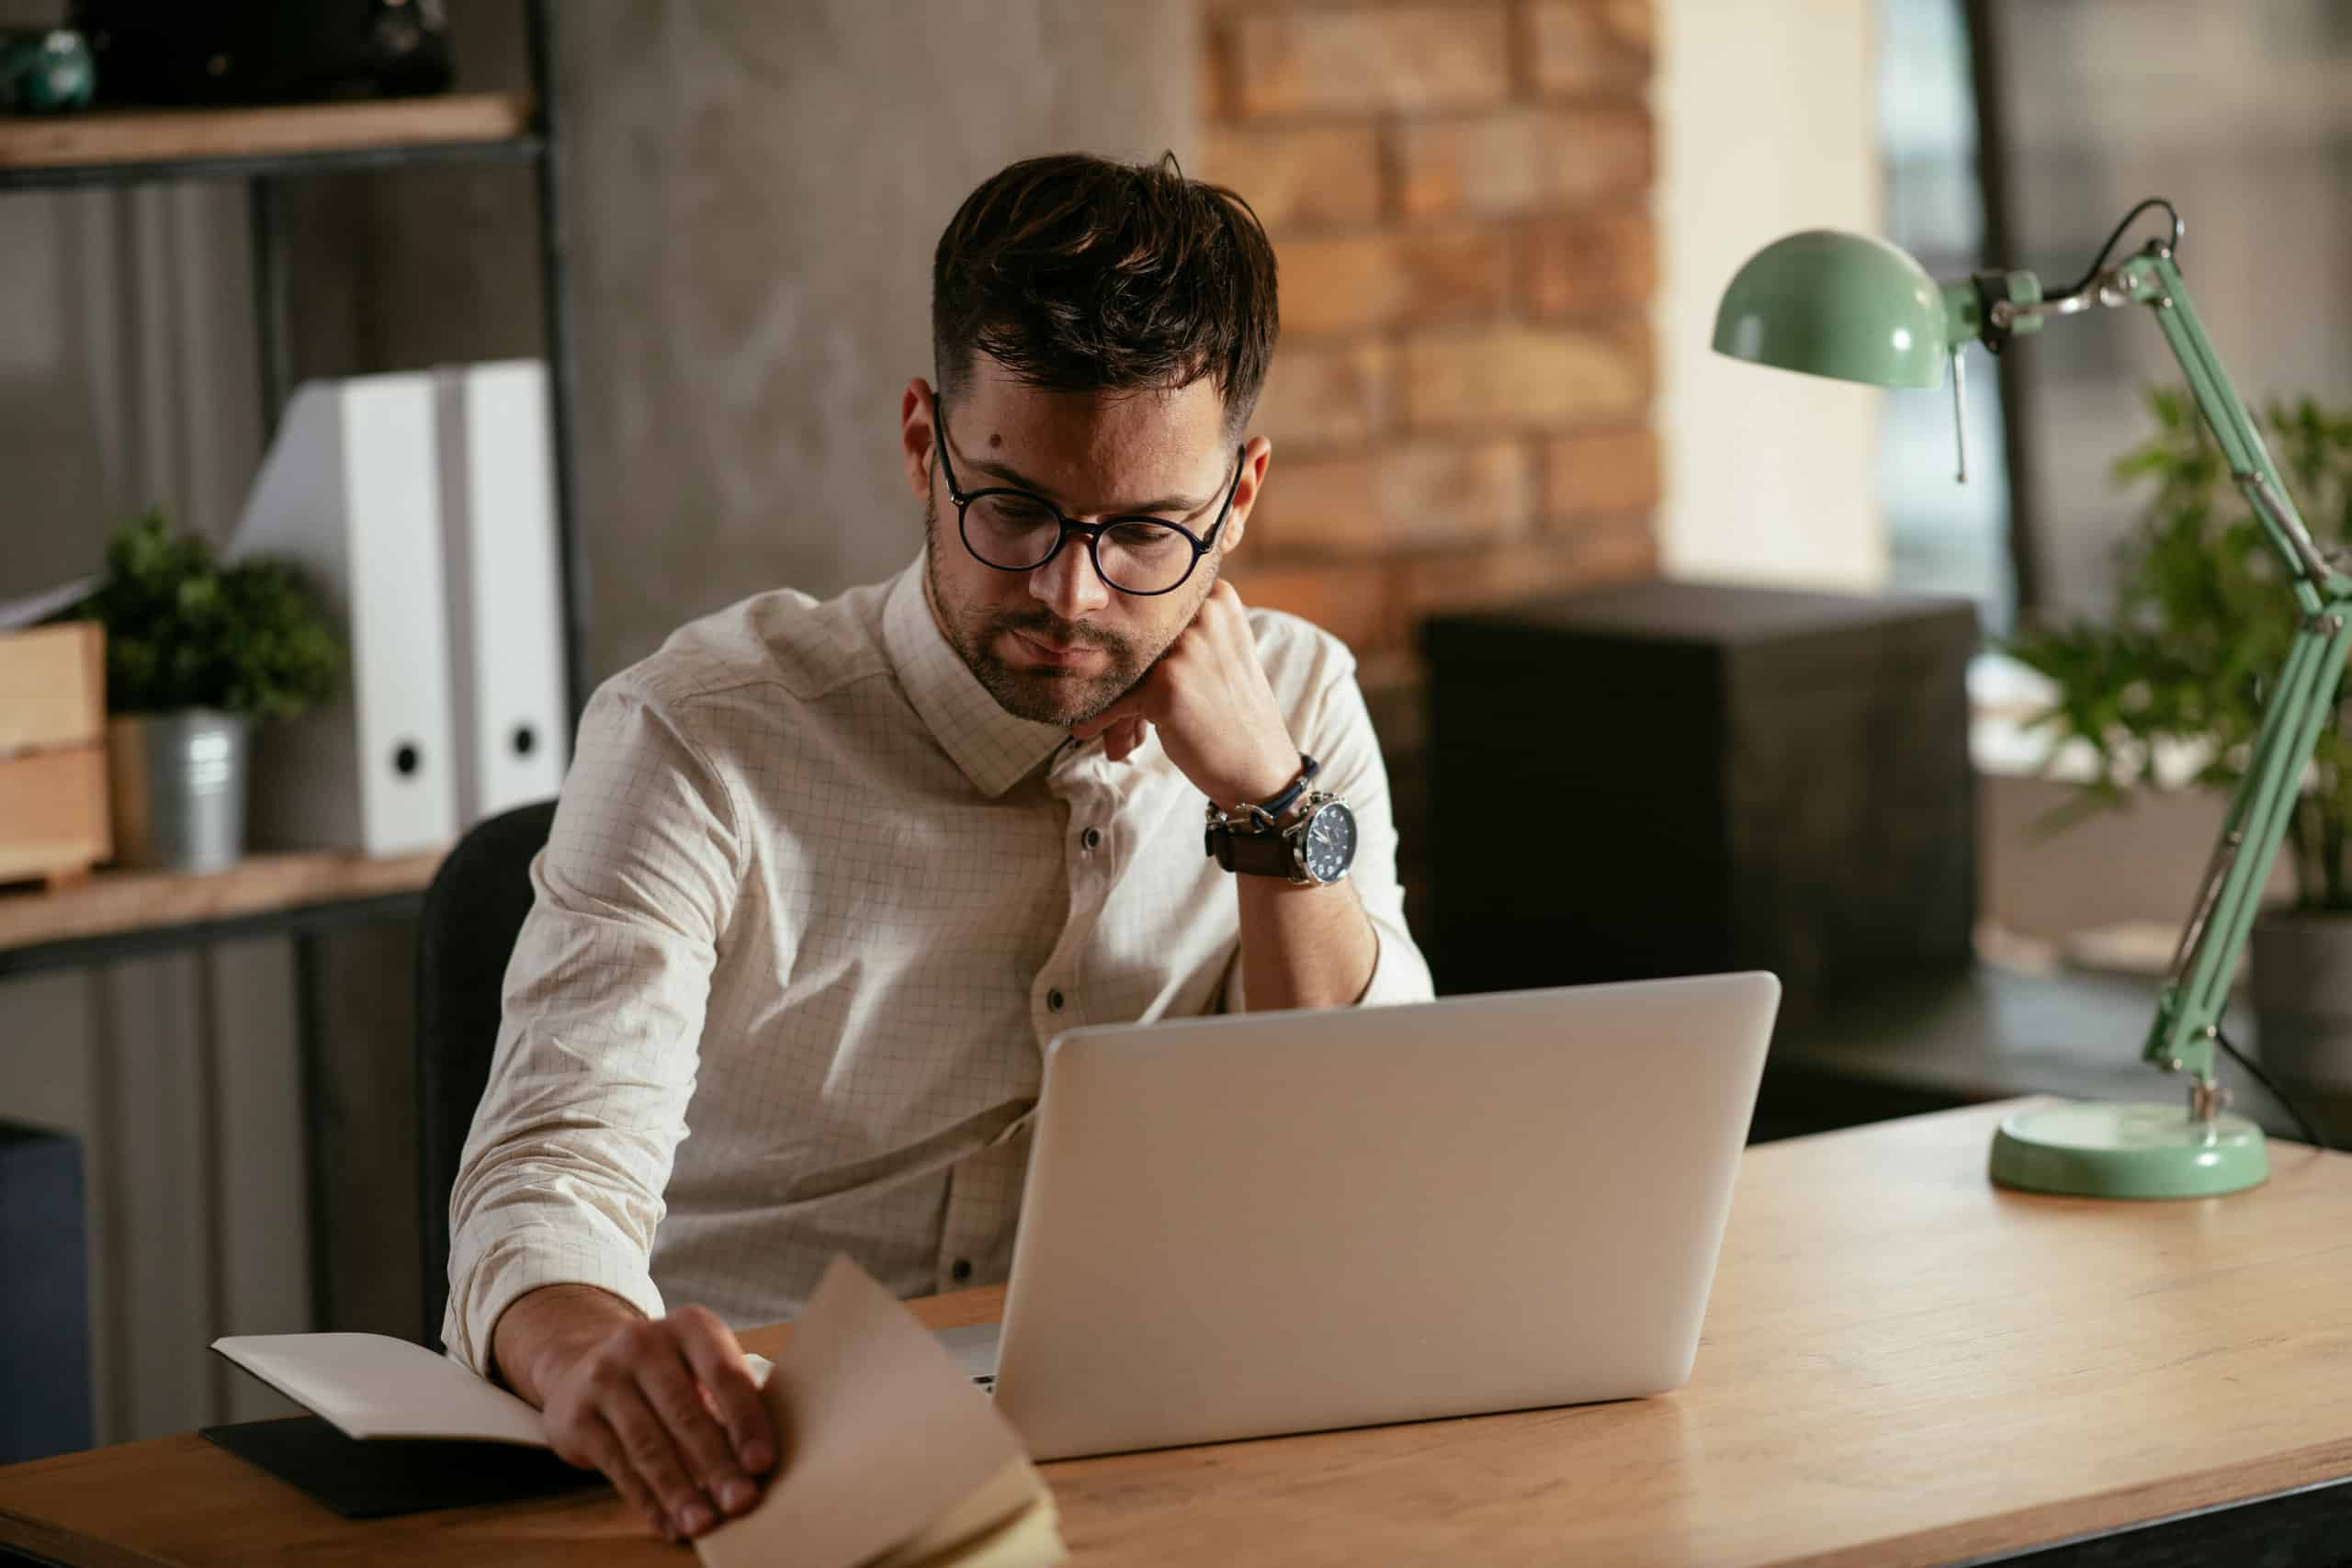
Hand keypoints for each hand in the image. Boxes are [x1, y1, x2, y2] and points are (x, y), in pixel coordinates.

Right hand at [523, 1298, 773, 1541]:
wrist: (581, 1368)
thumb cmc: (667, 1375)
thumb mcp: (698, 1365)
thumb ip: (729, 1400)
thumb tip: (761, 1462)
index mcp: (689, 1326)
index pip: (724, 1374)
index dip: (746, 1421)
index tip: (762, 1464)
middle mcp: (643, 1343)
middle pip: (686, 1413)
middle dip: (717, 1463)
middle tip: (740, 1502)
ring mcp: (604, 1378)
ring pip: (648, 1445)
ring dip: (680, 1490)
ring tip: (703, 1523)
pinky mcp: (576, 1416)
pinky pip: (618, 1466)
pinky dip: (648, 1501)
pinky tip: (670, 1524)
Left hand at [1070, 580, 1298, 807]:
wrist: (1259, 766)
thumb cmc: (1234, 712)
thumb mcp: (1221, 650)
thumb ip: (1180, 627)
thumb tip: (1111, 620)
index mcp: (1219, 599)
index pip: (1152, 605)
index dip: (1130, 636)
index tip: (1113, 657)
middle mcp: (1204, 615)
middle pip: (1136, 636)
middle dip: (1116, 670)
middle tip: (1106, 699)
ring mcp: (1186, 649)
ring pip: (1122, 667)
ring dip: (1108, 697)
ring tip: (1109, 723)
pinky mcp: (1165, 685)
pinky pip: (1116, 699)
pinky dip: (1100, 718)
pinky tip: (1087, 730)